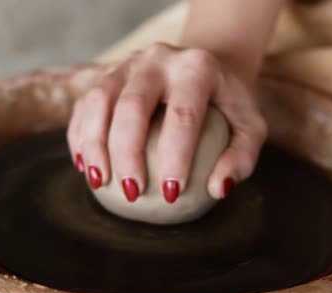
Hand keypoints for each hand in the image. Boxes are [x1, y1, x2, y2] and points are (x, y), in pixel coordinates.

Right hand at [67, 43, 266, 202]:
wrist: (207, 65)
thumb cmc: (229, 103)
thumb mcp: (250, 127)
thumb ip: (241, 157)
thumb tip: (216, 189)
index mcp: (197, 68)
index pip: (183, 114)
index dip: (175, 156)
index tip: (171, 193)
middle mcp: (159, 59)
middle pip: (132, 105)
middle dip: (127, 152)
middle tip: (132, 192)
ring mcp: (128, 64)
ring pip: (99, 100)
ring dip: (93, 144)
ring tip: (99, 181)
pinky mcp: (108, 74)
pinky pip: (85, 105)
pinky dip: (80, 136)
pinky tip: (85, 167)